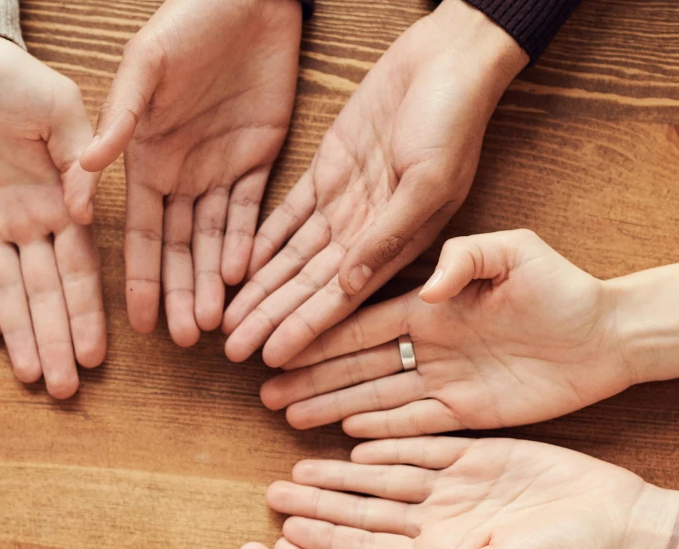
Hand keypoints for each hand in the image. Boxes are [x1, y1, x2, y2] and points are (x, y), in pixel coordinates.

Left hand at [0, 37, 104, 398]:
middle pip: (40, 294)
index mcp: (58, 201)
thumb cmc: (8, 75)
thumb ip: (76, 157)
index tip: (97, 355)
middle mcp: (24, 224)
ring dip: (16, 336)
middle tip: (63, 389)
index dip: (86, 313)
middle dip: (54, 341)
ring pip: (0, 293)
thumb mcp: (56, 107)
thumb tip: (85, 212)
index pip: (77, 269)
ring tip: (30, 377)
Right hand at [79, 0, 300, 345]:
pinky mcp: (258, 155)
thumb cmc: (184, 22)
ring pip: (216, 239)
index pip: (141, 232)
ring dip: (213, 281)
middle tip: (185, 341)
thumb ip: (118, 121)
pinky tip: (243, 276)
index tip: (138, 324)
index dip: (140, 277)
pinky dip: (248, 243)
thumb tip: (81, 173)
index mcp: (144, 158)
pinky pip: (253, 210)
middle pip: (179, 247)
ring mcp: (219, 167)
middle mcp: (179, 172)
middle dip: (181, 293)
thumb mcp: (143, 68)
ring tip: (215, 325)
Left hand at [223, 0, 528, 366]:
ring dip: (259, 288)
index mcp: (398, 242)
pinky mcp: (326, 172)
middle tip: (230, 350)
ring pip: (291, 256)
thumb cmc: (452, 119)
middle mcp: (366, 231)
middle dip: (270, 317)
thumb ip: (388, 235)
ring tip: (226, 320)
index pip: (341, 298)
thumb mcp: (427, 181)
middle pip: (307, 284)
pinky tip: (234, 267)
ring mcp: (344, 203)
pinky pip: (285, 215)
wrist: (447, 60)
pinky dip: (261, 241)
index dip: (306, 329)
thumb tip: (350, 287)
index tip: (272, 358)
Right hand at [260, 230, 633, 435]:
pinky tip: (344, 435)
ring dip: (332, 406)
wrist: (610, 333)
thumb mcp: (515, 252)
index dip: (318, 333)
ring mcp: (445, 379)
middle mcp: (429, 342)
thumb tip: (429, 286)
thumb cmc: (564, 285)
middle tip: (264, 390)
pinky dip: (380, 430)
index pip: (361, 321)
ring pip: (375, 395)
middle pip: (356, 363)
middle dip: (309, 375)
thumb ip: (468, 259)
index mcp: (430, 303)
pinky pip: (414, 423)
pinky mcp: (468, 411)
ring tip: (288, 415)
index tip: (278, 343)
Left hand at [267, 436, 647, 548]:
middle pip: (364, 510)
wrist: (611, 516)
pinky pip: (421, 445)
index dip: (325, 538)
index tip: (284, 533)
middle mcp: (438, 521)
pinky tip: (352, 439)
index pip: (367, 546)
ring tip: (298, 465)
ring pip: (383, 477)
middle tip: (271, 491)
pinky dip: (387, 440)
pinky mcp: (476, 456)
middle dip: (318, 502)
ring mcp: (454, 488)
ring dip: (342, 472)